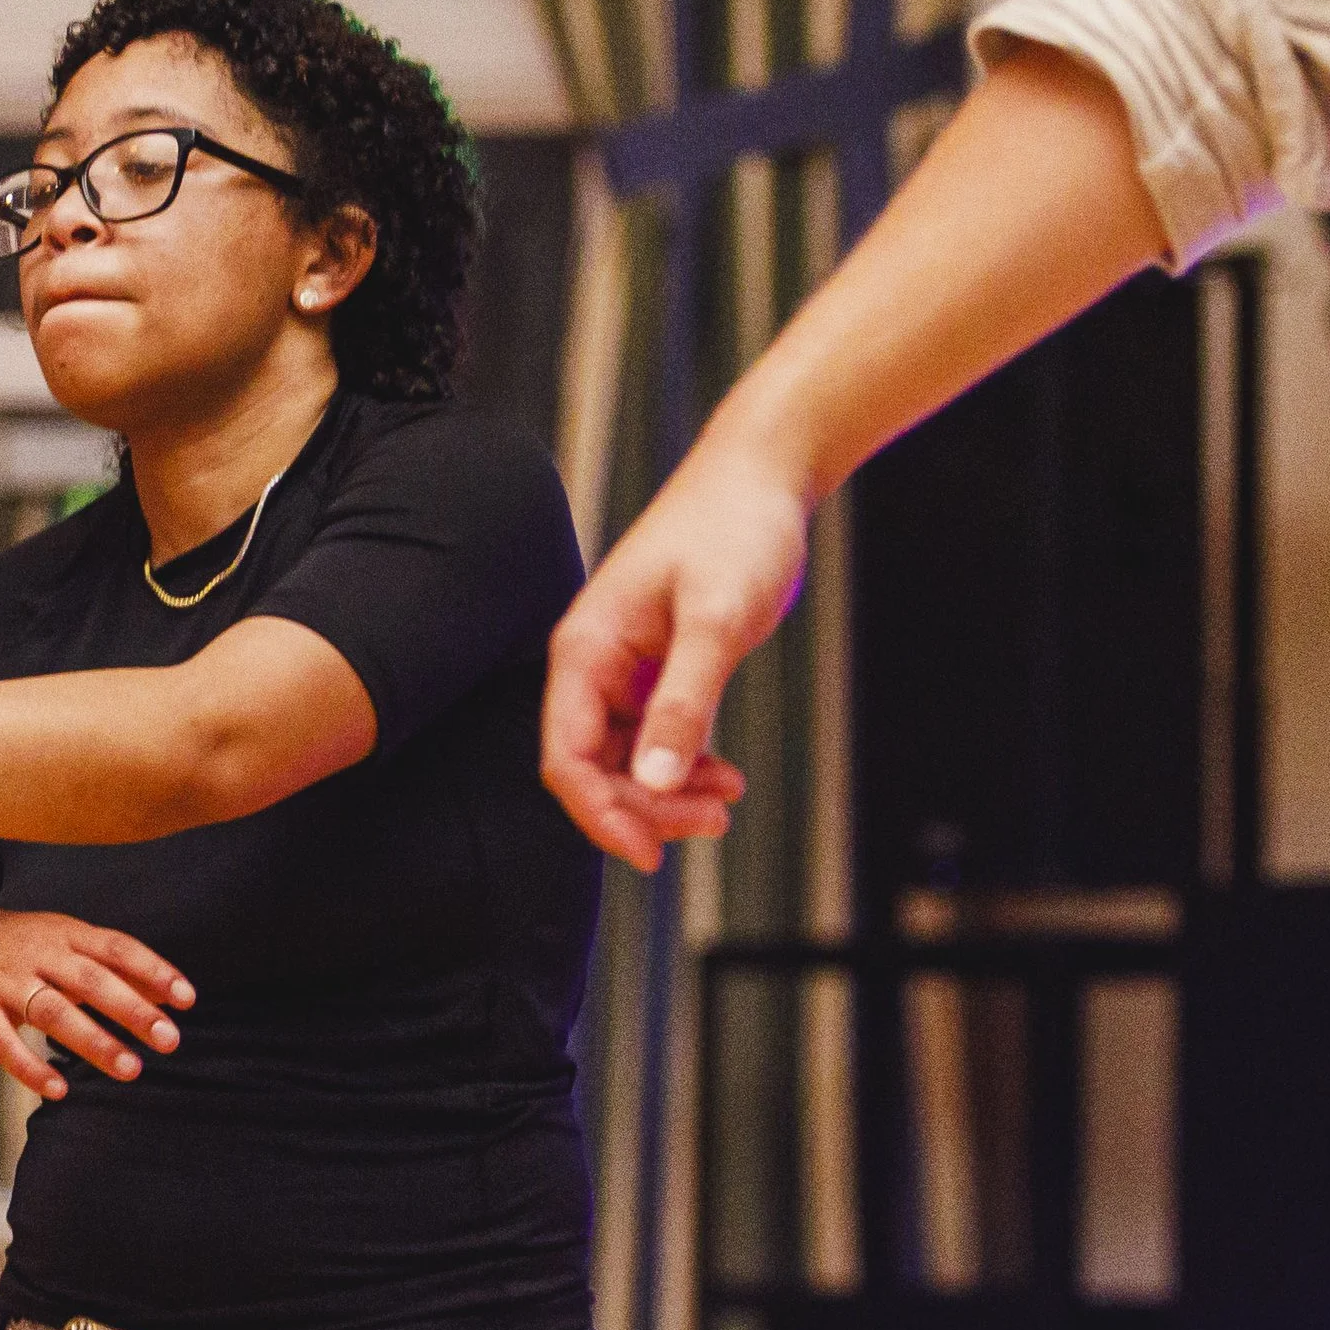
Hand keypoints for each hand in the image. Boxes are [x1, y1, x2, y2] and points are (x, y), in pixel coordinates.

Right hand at [0, 907, 195, 1102]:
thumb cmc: (20, 950)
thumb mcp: (64, 944)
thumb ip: (114, 968)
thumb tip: (173, 996)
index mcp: (63, 932)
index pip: (116, 947)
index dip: (153, 970)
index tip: (188, 998)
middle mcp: (35, 953)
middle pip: (89, 980)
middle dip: (132, 1010)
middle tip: (170, 1040)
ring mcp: (1, 982)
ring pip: (51, 1012)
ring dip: (93, 1042)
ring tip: (131, 1070)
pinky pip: (3, 1044)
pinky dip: (30, 1068)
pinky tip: (60, 1090)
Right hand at [541, 425, 809, 870]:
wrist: (764, 475)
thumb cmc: (736, 530)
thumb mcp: (716, 620)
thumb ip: (684, 703)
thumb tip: (657, 780)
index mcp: (585, 650)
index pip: (566, 758)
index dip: (600, 814)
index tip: (648, 854)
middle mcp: (593, 665)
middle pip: (595, 770)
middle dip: (648, 807)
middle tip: (715, 821)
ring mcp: (624, 670)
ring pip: (626, 761)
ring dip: (669, 795)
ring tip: (727, 802)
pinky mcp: (657, 670)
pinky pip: (655, 740)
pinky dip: (685, 768)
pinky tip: (724, 778)